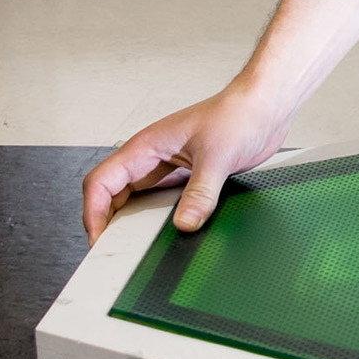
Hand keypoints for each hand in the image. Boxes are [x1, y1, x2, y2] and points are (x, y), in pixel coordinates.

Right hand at [79, 80, 293, 243]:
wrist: (265, 105)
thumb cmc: (238, 113)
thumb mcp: (217, 157)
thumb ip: (200, 193)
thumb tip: (184, 224)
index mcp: (145, 147)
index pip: (102, 182)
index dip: (92, 212)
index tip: (99, 239)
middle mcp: (152, 158)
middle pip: (113, 195)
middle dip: (108, 224)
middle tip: (114, 253)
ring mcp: (169, 168)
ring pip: (137, 200)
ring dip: (133, 222)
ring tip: (135, 249)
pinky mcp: (188, 177)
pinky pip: (163, 201)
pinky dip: (159, 219)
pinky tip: (166, 233)